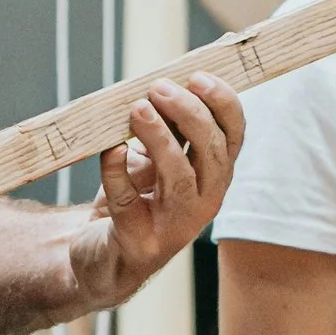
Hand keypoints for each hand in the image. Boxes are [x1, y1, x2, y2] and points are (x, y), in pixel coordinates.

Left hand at [73, 75, 243, 303]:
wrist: (102, 257)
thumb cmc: (134, 199)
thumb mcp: (155, 159)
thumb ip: (167, 130)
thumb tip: (163, 85)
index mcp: (214, 176)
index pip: (233, 135)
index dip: (223, 103)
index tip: (197, 76)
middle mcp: (204, 202)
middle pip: (212, 154)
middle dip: (190, 114)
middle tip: (159, 88)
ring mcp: (174, 225)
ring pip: (180, 178)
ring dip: (160, 139)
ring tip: (138, 109)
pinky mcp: (138, 240)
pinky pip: (128, 199)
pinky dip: (116, 171)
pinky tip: (110, 150)